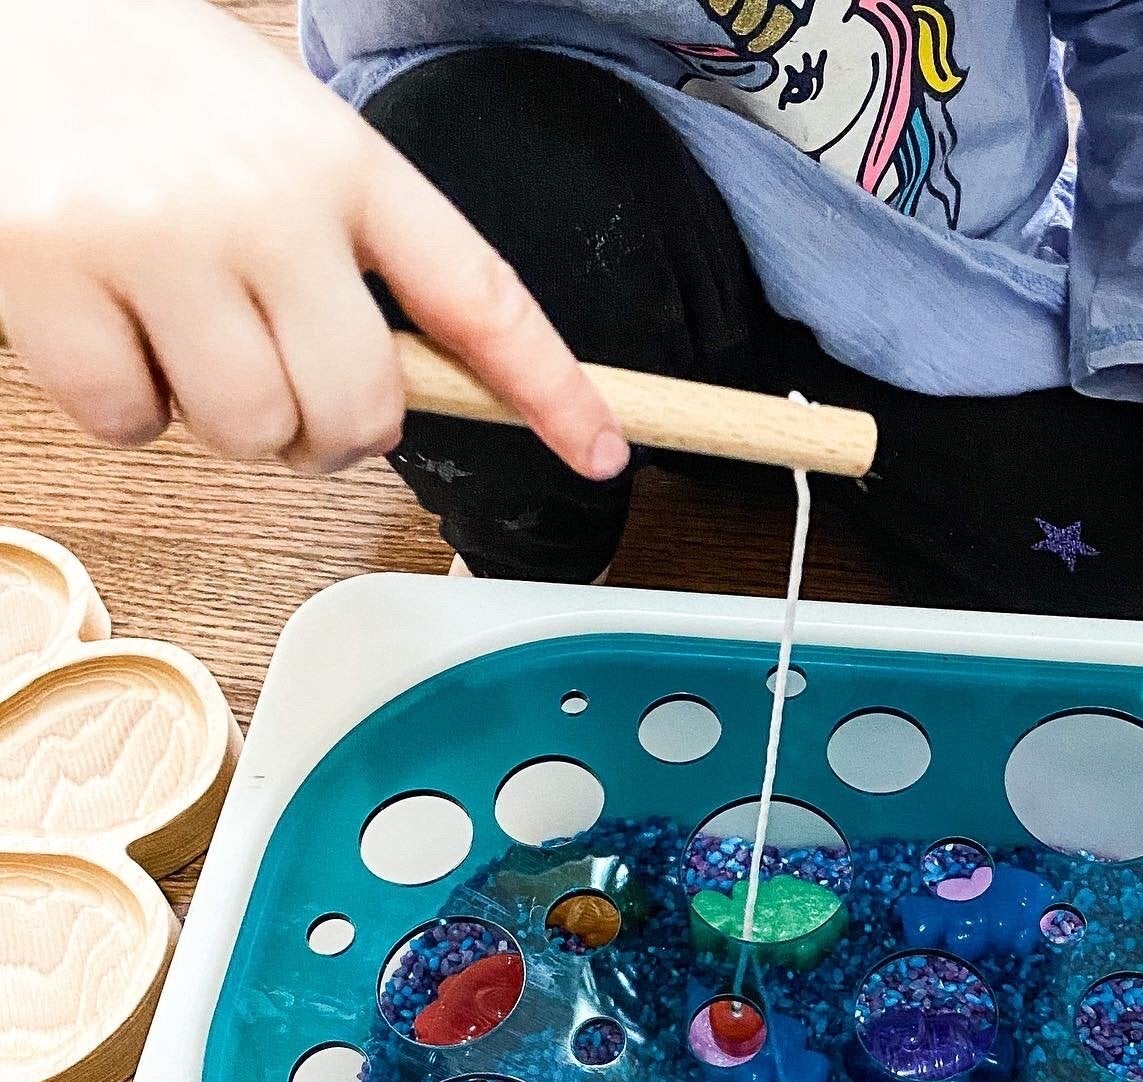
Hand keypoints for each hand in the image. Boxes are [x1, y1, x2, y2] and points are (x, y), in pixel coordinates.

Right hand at [0, 0, 627, 478]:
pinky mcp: (46, 272)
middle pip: (361, 410)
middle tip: (287, 389)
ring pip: (251, 430)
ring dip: (228, 420)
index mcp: (343, 160)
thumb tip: (393, 394)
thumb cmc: (150, 87)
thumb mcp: (282, 139)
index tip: (605, 451)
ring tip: (184, 336)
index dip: (553, 388)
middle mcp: (265, 199)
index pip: (481, 297)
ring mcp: (156, 235)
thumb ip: (354, 253)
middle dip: (332, 433)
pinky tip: (107, 331)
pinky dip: (126, 409)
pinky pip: (131, 423)